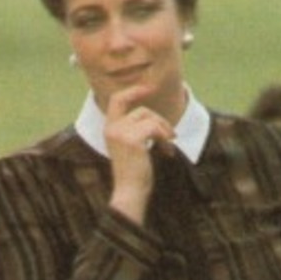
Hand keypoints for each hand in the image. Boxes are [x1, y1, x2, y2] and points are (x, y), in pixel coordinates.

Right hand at [102, 83, 176, 223]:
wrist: (130, 191)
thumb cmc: (135, 173)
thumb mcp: (133, 147)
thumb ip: (137, 131)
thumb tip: (156, 119)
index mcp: (110, 128)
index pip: (118, 99)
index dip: (134, 91)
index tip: (149, 87)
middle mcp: (112, 128)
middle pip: (142, 110)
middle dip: (160, 121)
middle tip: (170, 136)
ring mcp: (120, 132)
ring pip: (149, 117)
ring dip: (164, 130)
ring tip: (168, 146)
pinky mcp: (131, 139)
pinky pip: (154, 127)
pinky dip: (164, 137)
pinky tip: (167, 151)